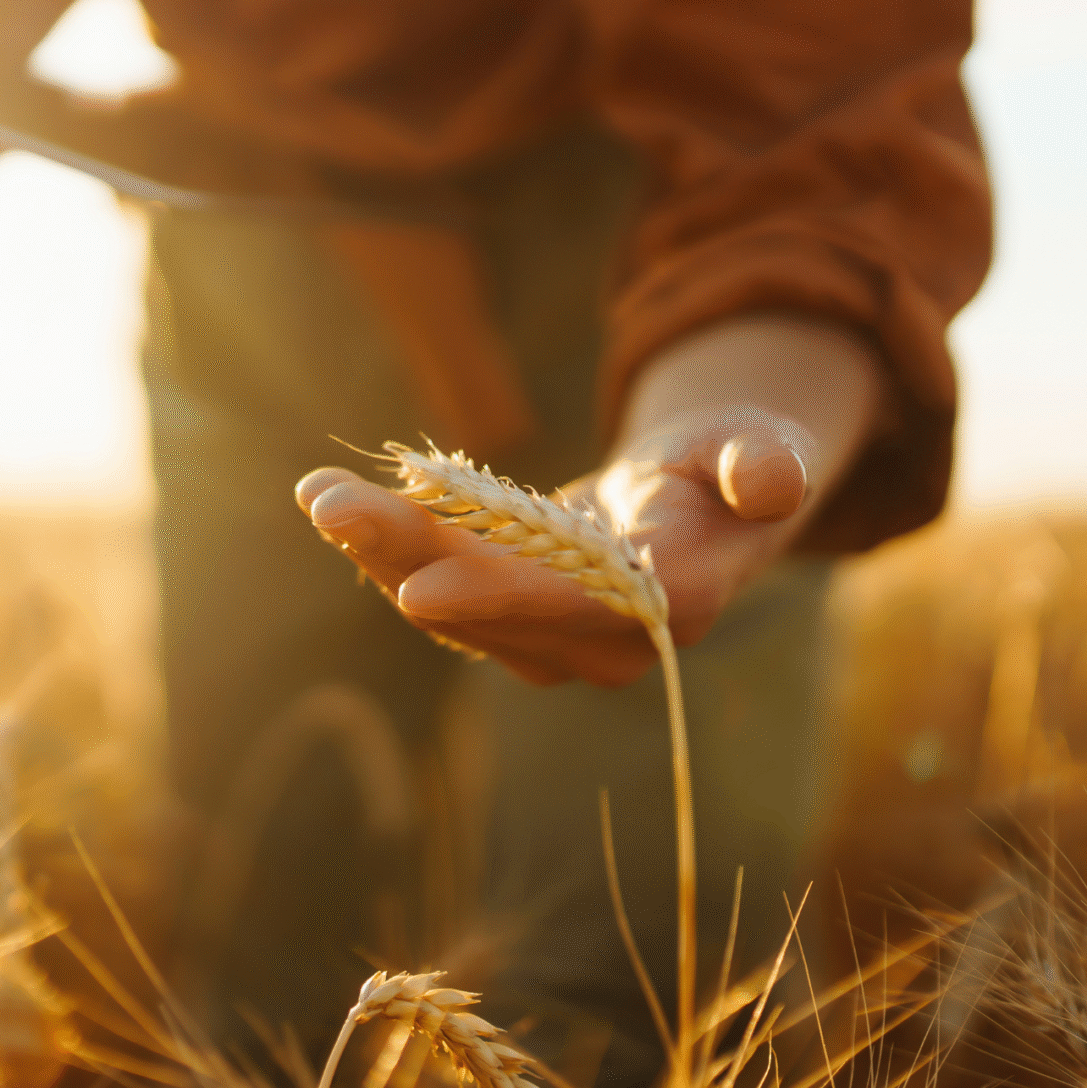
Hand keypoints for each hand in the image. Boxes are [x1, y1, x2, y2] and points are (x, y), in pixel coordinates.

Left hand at [296, 316, 881, 686]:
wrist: (704, 496)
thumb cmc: (734, 461)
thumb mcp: (762, 444)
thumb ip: (763, 463)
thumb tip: (767, 480)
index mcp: (673, 603)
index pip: (581, 611)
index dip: (503, 601)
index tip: (420, 587)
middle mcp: (604, 643)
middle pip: (493, 609)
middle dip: (408, 557)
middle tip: (332, 505)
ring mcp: (550, 638)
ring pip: (451, 600)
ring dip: (379, 548)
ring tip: (318, 493)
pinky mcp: (509, 617)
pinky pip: (439, 583)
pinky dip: (384, 544)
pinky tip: (331, 502)